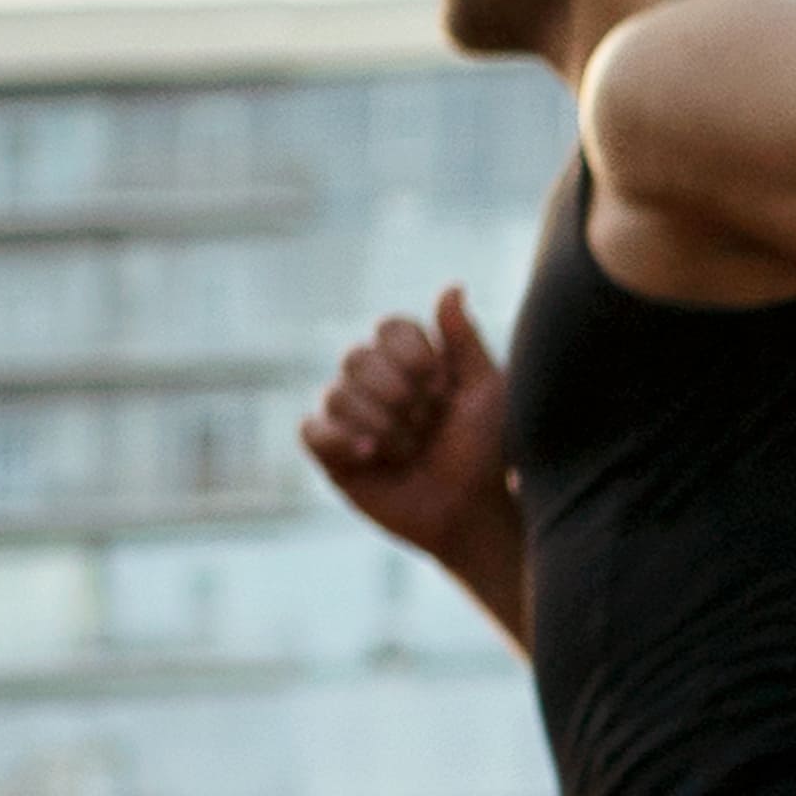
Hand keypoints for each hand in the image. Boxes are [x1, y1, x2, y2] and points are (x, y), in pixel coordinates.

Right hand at [301, 288, 510, 558]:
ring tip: (409, 450)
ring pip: (336, 394)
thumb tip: (452, 286)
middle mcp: (376, 383)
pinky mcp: (332, 454)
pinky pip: (310, 429)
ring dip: (381, 424)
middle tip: (425, 422)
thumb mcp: (485, 390)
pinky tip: (372, 455)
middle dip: (396, 393)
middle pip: (356, 357)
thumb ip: (464, 339)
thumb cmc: (485, 450)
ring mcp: (351, 418)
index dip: (411, 354)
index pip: (389, 328)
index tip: (440, 384)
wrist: (472, 508)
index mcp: (411, 362)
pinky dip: (341, 438)